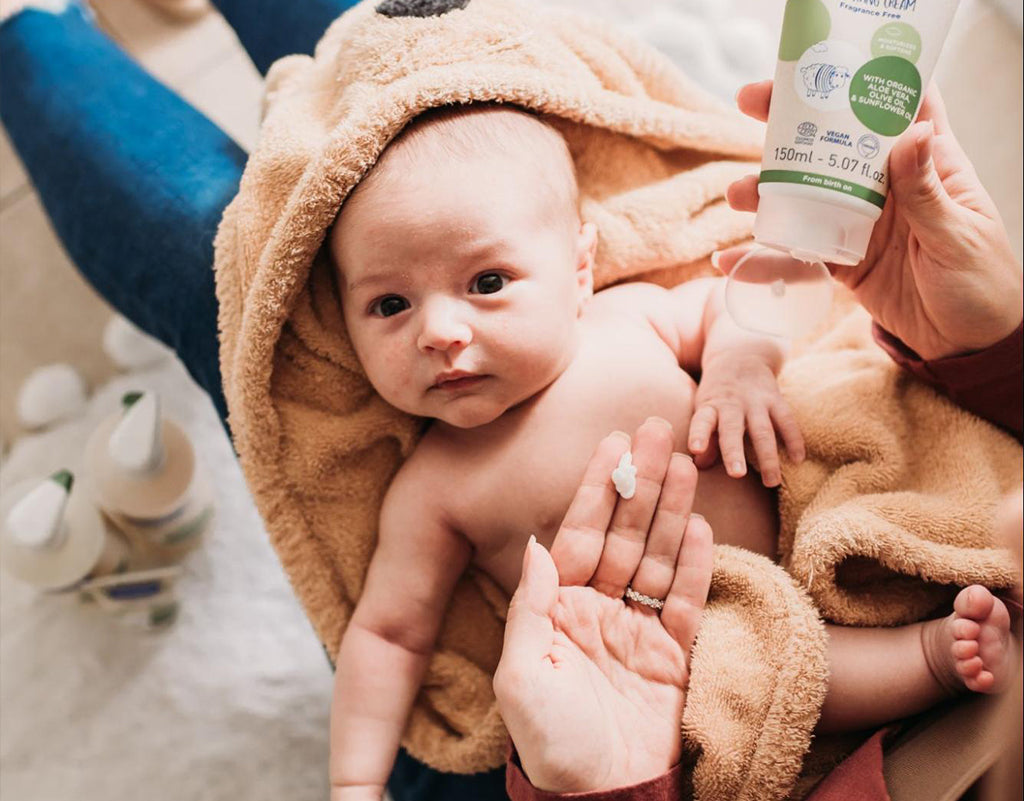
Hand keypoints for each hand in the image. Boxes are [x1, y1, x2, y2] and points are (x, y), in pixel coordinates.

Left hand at [493, 419, 712, 793]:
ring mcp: (638, 629)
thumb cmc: (550, 741)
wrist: (602, 795)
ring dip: (672, 511)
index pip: (579, 534)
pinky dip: (696, 564)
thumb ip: (531, 607)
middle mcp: (599, 609)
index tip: (610, 443)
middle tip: (658, 432)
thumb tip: (536, 545)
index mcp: (558, 608)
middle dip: (640, 484)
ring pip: (659, 556)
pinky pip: (687, 601)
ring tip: (686, 465)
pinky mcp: (674, 655)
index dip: (595, 488)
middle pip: (625, 534)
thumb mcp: (523, 674)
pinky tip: (701, 526)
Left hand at [687, 350, 803, 486]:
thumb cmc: (718, 395)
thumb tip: (699, 465)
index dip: (698, 434)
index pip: (702, 420)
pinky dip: (794, 439)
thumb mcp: (705, 409)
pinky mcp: (776, 399)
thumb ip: (705, 438)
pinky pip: (787, 420)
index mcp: (710, 406)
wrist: (740, 356)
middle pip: (733, 429)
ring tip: (772, 481)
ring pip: (763, 430)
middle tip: (736, 474)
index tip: (695, 449)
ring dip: (768, 456)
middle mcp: (732, 403)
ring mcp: (756, 401)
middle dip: (734, 451)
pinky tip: (798, 460)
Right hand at [722, 81, 1022, 360]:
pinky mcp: (843, 262)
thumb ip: (928, 191)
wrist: (969, 346)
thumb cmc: (983, 285)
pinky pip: (797, 256)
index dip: (862, 80)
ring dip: (767, 194)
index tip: (823, 63)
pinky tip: (731, 263)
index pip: (898, 109)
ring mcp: (861, 225)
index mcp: (929, 167)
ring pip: (805, 197)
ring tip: (737, 196)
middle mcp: (888, 189)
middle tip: (749, 104)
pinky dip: (764, 261)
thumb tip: (912, 133)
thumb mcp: (959, 236)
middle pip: (835, 144)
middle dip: (791, 124)